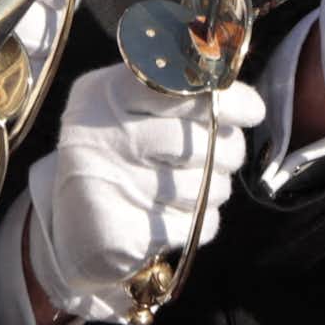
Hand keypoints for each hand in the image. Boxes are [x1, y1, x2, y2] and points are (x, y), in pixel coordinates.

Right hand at [23, 65, 264, 324]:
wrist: (73, 228)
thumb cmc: (118, 158)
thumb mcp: (129, 111)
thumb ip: (176, 97)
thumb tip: (240, 97)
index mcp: (104, 94)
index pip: (179, 89)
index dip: (226, 99)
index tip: (251, 110)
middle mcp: (100, 135)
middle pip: (201, 141)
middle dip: (229, 150)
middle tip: (226, 153)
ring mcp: (108, 186)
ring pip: (205, 186)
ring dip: (214, 189)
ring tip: (190, 186)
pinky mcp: (122, 235)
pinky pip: (196, 226)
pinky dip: (199, 224)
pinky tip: (174, 216)